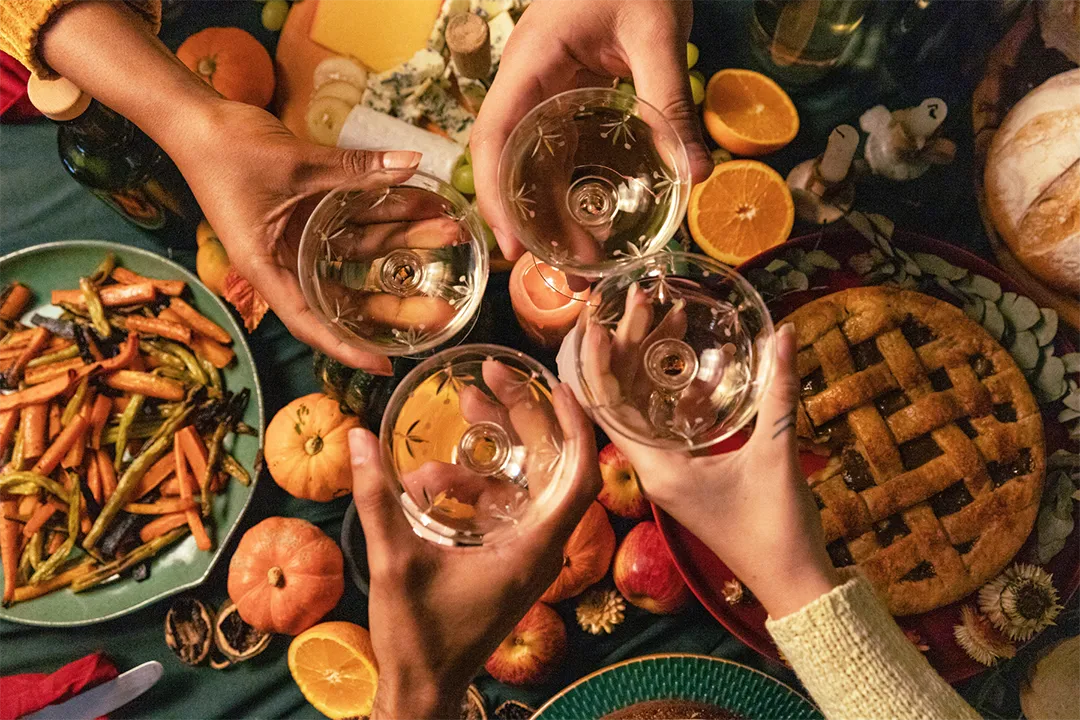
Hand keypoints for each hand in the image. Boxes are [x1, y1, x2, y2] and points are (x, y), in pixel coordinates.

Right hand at [37, 0, 434, 373]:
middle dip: (396, 299)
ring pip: (359, 252)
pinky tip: (423, 206)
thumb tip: (412, 161)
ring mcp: (300, 237)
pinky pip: (354, 222)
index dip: (348, 348)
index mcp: (268, 268)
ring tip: (450, 233)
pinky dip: (385, 215)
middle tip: (443, 308)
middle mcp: (286, 260)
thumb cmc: (228, 150)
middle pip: (346, 294)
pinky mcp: (309, 212)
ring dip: (404, 242)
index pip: (311, 322)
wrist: (198, 117)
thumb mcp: (297, 164)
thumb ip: (355, 168)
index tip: (384, 366)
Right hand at [349, 384, 599, 719]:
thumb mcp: (395, 563)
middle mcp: (540, 548)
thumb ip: (377, 499)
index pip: (579, 478)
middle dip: (522, 418)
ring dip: (491, 450)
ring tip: (457, 414)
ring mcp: (525, 554)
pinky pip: (502, 506)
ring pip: (522, 483)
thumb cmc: (418, 637)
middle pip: (550, 467)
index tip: (558, 386)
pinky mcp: (507, 559)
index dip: (576, 428)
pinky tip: (431, 476)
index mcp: (533, 549)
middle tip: (485, 380)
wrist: (423, 689)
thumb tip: (357, 437)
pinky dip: (475, 485)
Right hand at [471, 0, 713, 260]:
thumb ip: (670, 99)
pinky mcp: (569, 98)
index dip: (497, 197)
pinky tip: (596, 225)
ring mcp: (546, 93)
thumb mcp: (656, 32)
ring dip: (554, 218)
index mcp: (531, 66)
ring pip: (535, 166)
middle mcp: (527, 85)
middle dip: (532, 226)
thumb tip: (697, 174)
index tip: (516, 247)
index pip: (493, 138)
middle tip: (570, 277)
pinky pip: (561, 153)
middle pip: (511, 166)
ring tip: (587, 266)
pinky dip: (573, 193)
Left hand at [586, 322, 839, 618]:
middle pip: (623, 399)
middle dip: (629, 348)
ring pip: (646, 408)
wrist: (792, 583)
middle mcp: (652, 469)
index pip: (607, 408)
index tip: (595, 321)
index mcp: (656, 467)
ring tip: (666, 316)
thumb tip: (784, 333)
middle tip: (640, 300)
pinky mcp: (687, 475)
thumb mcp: (777, 454)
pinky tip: (701, 365)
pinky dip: (680, 393)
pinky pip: (671, 424)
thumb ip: (779, 393)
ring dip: (653, 365)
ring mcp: (668, 472)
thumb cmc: (777, 527)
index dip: (597, 363)